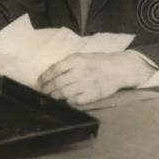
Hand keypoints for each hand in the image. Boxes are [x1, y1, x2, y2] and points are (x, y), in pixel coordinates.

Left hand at [37, 51, 155, 106]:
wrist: (119, 69)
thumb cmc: (98, 62)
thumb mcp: (81, 57)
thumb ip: (67, 64)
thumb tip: (49, 73)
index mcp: (76, 60)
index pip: (54, 69)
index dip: (44, 77)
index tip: (39, 81)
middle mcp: (80, 72)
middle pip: (57, 83)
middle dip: (47, 89)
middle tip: (43, 91)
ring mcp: (87, 84)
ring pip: (64, 93)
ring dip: (55, 96)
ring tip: (52, 96)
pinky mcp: (93, 95)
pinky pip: (76, 101)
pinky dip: (69, 101)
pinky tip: (67, 100)